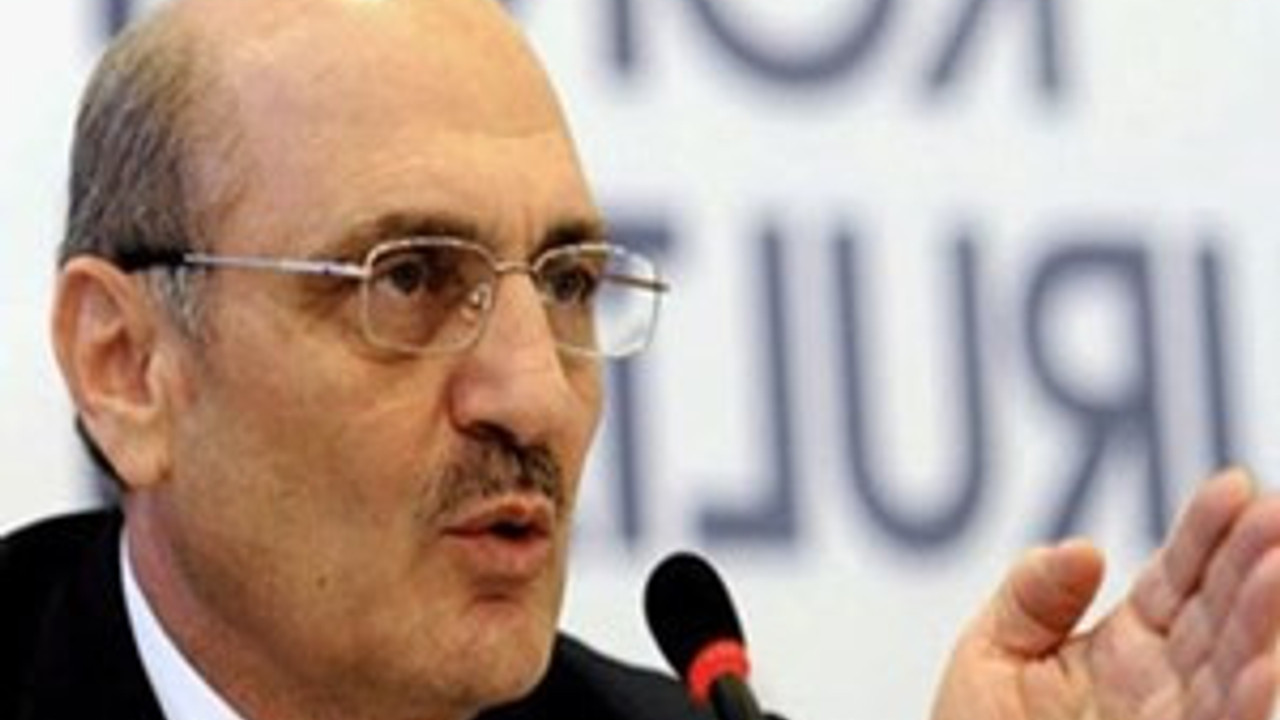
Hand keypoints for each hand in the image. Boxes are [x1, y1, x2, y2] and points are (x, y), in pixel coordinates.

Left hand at [931, 468, 1279, 719]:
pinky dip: (1242, 702)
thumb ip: (1033, 596)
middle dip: (1252, 564)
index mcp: (1128, 642)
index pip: (1179, 577)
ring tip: (1278, 573)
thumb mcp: (991, 652)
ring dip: (1259, 627)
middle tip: (1277, 513)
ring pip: (1231, 673)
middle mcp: (1165, 682)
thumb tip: (1084, 548)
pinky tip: (1262, 667)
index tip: (1234, 486)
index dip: (1207, 533)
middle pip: (1220, 616)